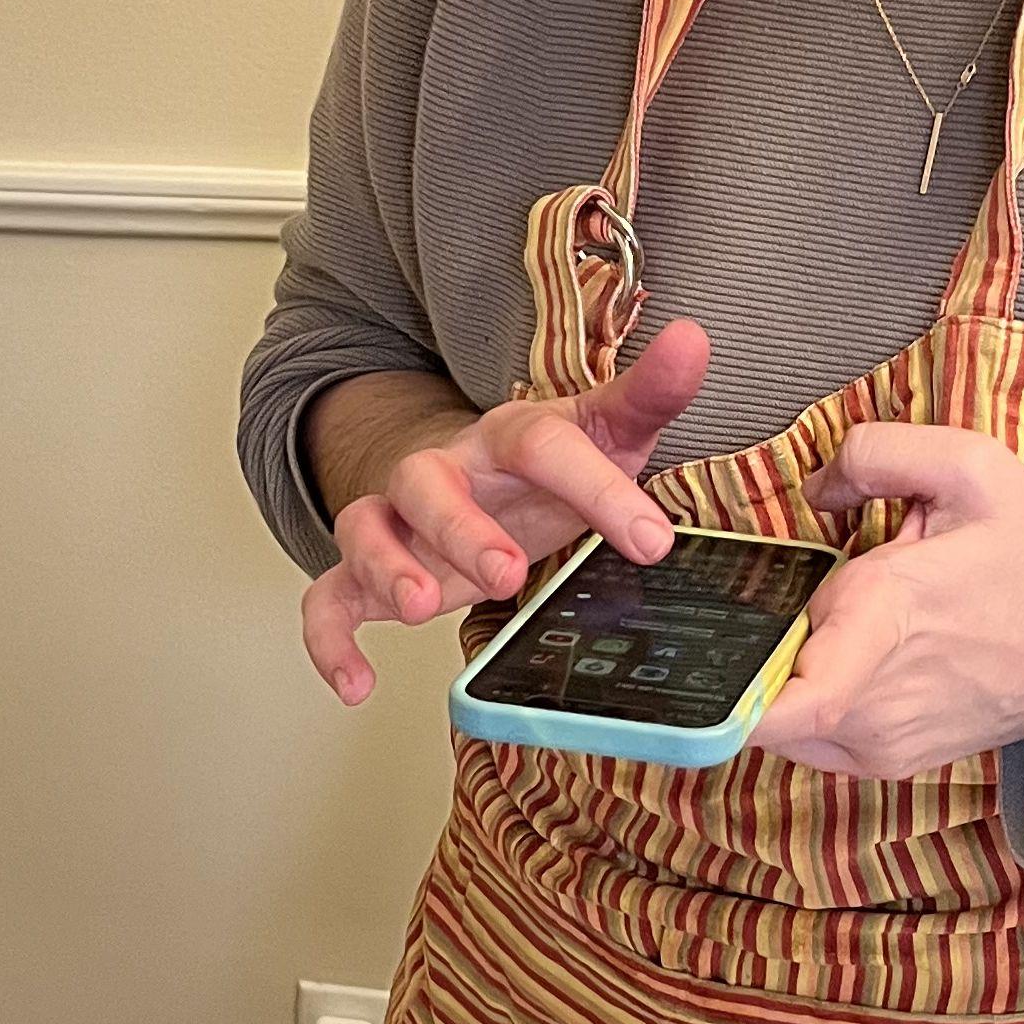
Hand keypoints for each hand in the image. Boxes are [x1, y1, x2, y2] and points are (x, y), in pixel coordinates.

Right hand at [301, 319, 710, 706]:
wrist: (480, 479)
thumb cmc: (547, 466)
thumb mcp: (607, 431)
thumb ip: (650, 394)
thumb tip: (694, 339)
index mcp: (508, 437)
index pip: (543, 445)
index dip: (595, 489)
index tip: (651, 541)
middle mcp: (443, 472)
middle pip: (427, 482)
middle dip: (462, 529)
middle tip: (508, 573)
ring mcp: (398, 522)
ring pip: (364, 528)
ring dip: (387, 567)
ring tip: (424, 609)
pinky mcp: (370, 574)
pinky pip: (328, 598)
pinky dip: (330, 639)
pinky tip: (357, 683)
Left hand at [751, 423, 1023, 780]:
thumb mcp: (972, 466)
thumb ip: (876, 452)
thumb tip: (812, 488)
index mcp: (883, 620)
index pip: (782, 701)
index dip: (725, 694)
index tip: (695, 669)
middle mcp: (870, 698)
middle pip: (761, 681)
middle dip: (773, 632)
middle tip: (839, 589)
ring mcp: (878, 742)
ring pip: (782, 710)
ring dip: (796, 665)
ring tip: (866, 622)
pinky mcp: (886, 763)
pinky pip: (811, 733)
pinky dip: (815, 694)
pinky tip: (864, 653)